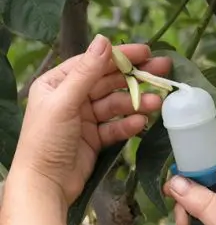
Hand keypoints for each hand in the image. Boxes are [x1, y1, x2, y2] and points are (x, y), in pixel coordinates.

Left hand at [0, 35, 168, 224]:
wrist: (44, 185)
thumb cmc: (46, 140)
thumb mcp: (64, 102)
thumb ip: (86, 72)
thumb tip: (104, 39)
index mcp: (57, 83)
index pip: (94, 62)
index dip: (121, 56)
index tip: (147, 52)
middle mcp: (71, 97)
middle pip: (110, 82)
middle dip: (136, 78)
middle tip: (163, 70)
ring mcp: (85, 118)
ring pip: (117, 103)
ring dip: (137, 103)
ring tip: (157, 104)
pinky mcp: (95, 137)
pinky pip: (117, 125)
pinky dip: (129, 123)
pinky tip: (140, 123)